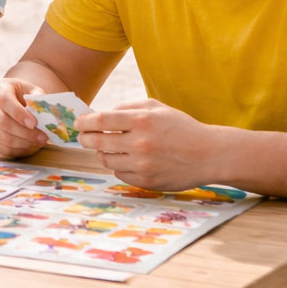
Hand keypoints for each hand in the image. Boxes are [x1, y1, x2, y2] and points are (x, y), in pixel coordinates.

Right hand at [0, 77, 48, 157]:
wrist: (15, 102)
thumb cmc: (25, 96)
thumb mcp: (33, 91)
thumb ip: (38, 99)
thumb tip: (41, 112)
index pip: (5, 100)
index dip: (19, 113)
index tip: (33, 123)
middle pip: (3, 121)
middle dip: (25, 133)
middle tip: (42, 137)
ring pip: (3, 137)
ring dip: (23, 143)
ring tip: (38, 141)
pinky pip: (0, 148)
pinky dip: (17, 150)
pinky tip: (28, 146)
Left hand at [75, 98, 220, 191]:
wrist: (208, 154)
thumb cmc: (180, 127)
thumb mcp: (157, 107)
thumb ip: (128, 106)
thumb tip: (101, 113)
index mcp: (142, 120)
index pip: (101, 121)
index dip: (84, 122)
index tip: (78, 123)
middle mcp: (141, 142)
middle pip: (98, 142)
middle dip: (86, 139)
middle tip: (84, 137)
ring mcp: (143, 164)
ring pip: (106, 160)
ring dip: (102, 154)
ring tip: (106, 148)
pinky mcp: (147, 180)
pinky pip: (120, 174)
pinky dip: (118, 167)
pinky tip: (125, 160)